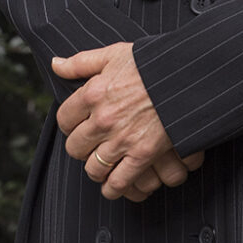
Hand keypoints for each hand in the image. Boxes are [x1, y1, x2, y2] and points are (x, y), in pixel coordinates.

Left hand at [53, 43, 202, 201]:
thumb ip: (81, 62)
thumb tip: (57, 65)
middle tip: (90, 146)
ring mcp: (122, 139)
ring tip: (102, 166)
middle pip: (75, 147)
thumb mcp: (114, 54)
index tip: (78, 125)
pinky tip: (113, 186)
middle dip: (81, 148)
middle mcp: (103, 119)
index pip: (64, 119)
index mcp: (93, 93)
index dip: (70, 124)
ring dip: (96, 169)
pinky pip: (118, 182)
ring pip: (93, 168)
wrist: (186, 76)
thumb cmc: (152, 63)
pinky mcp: (143, 155)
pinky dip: (113, 188)